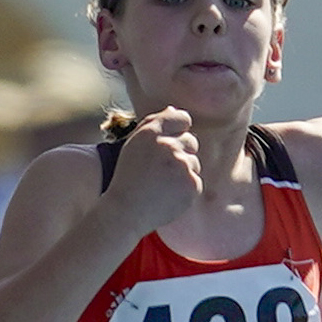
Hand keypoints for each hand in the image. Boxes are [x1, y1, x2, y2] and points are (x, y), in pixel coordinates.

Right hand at [105, 108, 202, 232]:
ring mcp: (182, 166)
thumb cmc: (128, 178)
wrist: (126, 211)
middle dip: (181, 153)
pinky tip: (168, 196)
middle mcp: (168, 145)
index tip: (172, 141)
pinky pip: (196, 182)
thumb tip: (175, 110)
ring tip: (163, 185)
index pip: (181, 118)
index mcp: (151, 132)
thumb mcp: (134, 145)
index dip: (179, 129)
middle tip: (163, 170)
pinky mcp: (192, 185)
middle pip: (191, 141)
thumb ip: (153, 124)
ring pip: (194, 163)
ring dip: (183, 172)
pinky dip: (185, 190)